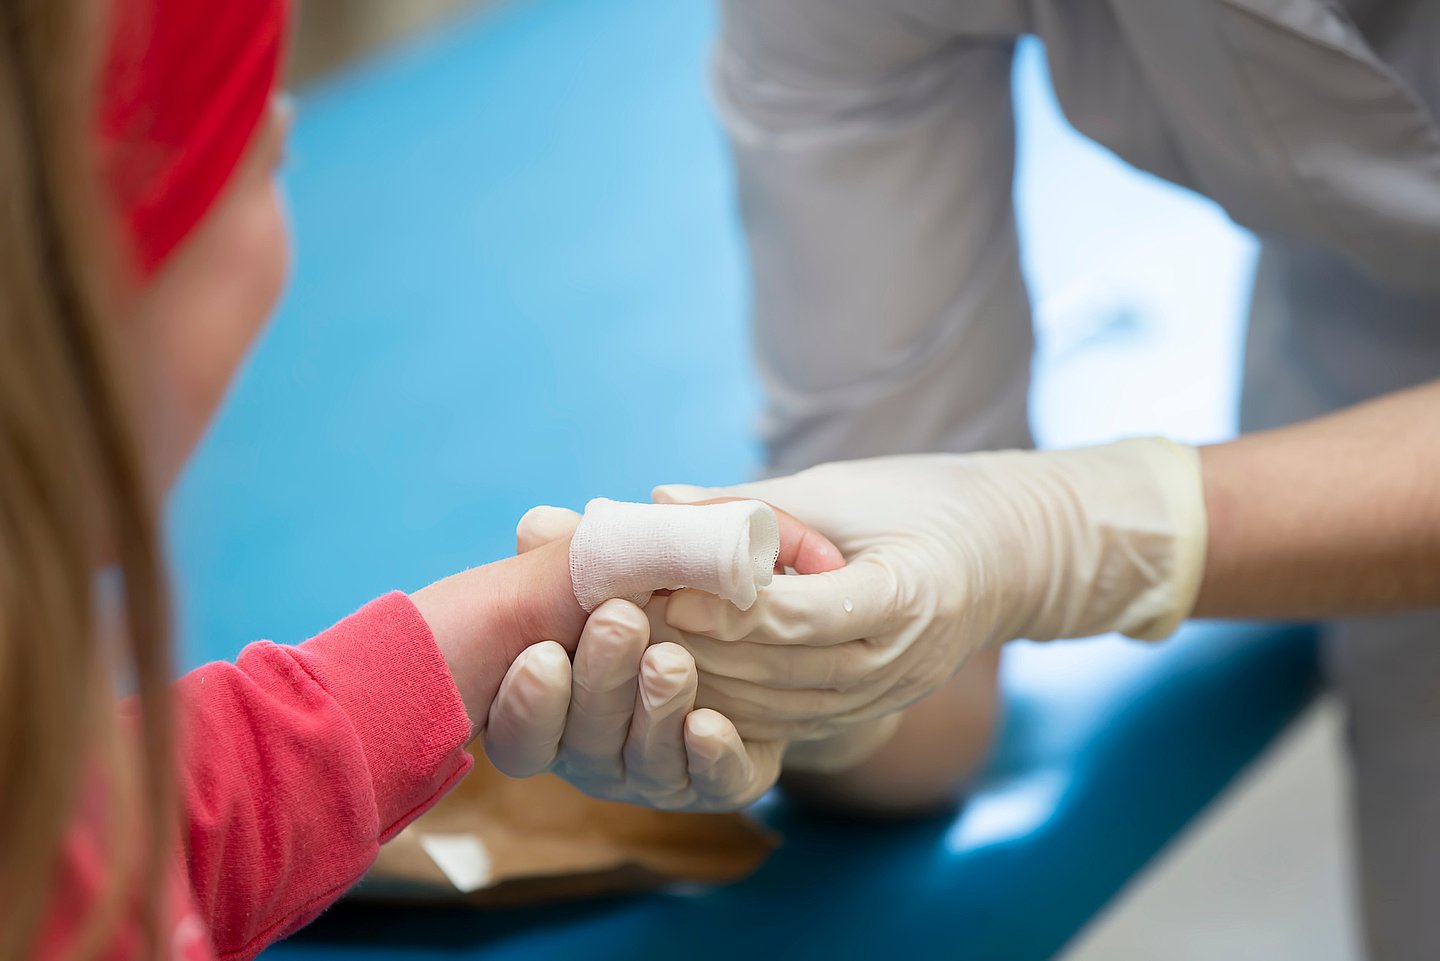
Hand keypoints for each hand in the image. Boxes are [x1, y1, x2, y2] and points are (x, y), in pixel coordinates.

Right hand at [482, 506, 786, 810]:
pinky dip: (711, 755)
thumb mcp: (621, 566)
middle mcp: (597, 753)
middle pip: (585, 739)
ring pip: (648, 760)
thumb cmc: (659, 599)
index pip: (519, 731)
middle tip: (620, 622)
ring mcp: (658, 774)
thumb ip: (580, 553)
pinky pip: (714, 781)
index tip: (543, 652)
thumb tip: (540, 525)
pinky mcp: (721, 780)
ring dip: (656, 708)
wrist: (756, 640)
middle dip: (601, 680)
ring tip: (672, 660)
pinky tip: (710, 725)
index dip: (527, 703)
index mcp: (556, 708)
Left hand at [649, 439, 1207, 740]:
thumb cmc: (924, 503)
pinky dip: (728, 700)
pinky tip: (678, 672)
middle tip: (624, 617)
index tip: (664, 588)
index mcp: (906, 596)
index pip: (798, 618)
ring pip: (772, 708)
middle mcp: (898, 663)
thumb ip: (751, 504)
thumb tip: (658, 501)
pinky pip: (784, 720)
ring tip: (637, 644)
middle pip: (774, 672)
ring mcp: (884, 698)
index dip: (725, 610)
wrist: (1007, 556)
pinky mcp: (867, 713)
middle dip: (693, 647)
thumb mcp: (842, 488)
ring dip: (700, 679)